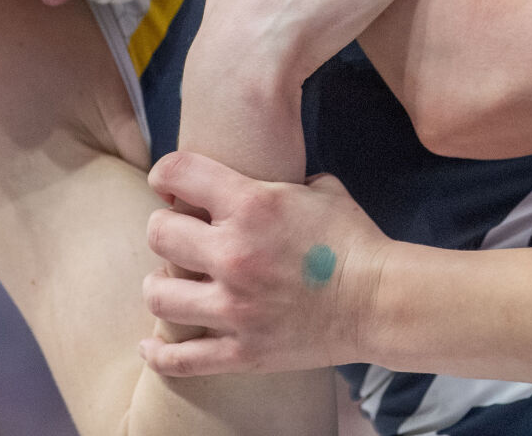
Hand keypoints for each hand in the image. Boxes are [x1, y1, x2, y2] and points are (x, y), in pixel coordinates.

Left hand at [140, 150, 390, 376]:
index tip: (167, 184)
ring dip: (161, 286)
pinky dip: (159, 353)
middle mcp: (234, 253)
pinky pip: (180, 359)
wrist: (380, 301)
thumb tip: (266, 177)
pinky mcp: (242, 350)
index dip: (165, 174)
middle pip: (159, 234)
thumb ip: (281, 181)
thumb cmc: (354, 240)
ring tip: (171, 284)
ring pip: (158, 294)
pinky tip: (151, 344)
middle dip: (167, 229)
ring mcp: (234, 307)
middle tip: (180, 236)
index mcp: (252, 205)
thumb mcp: (322, 189)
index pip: (177, 173)